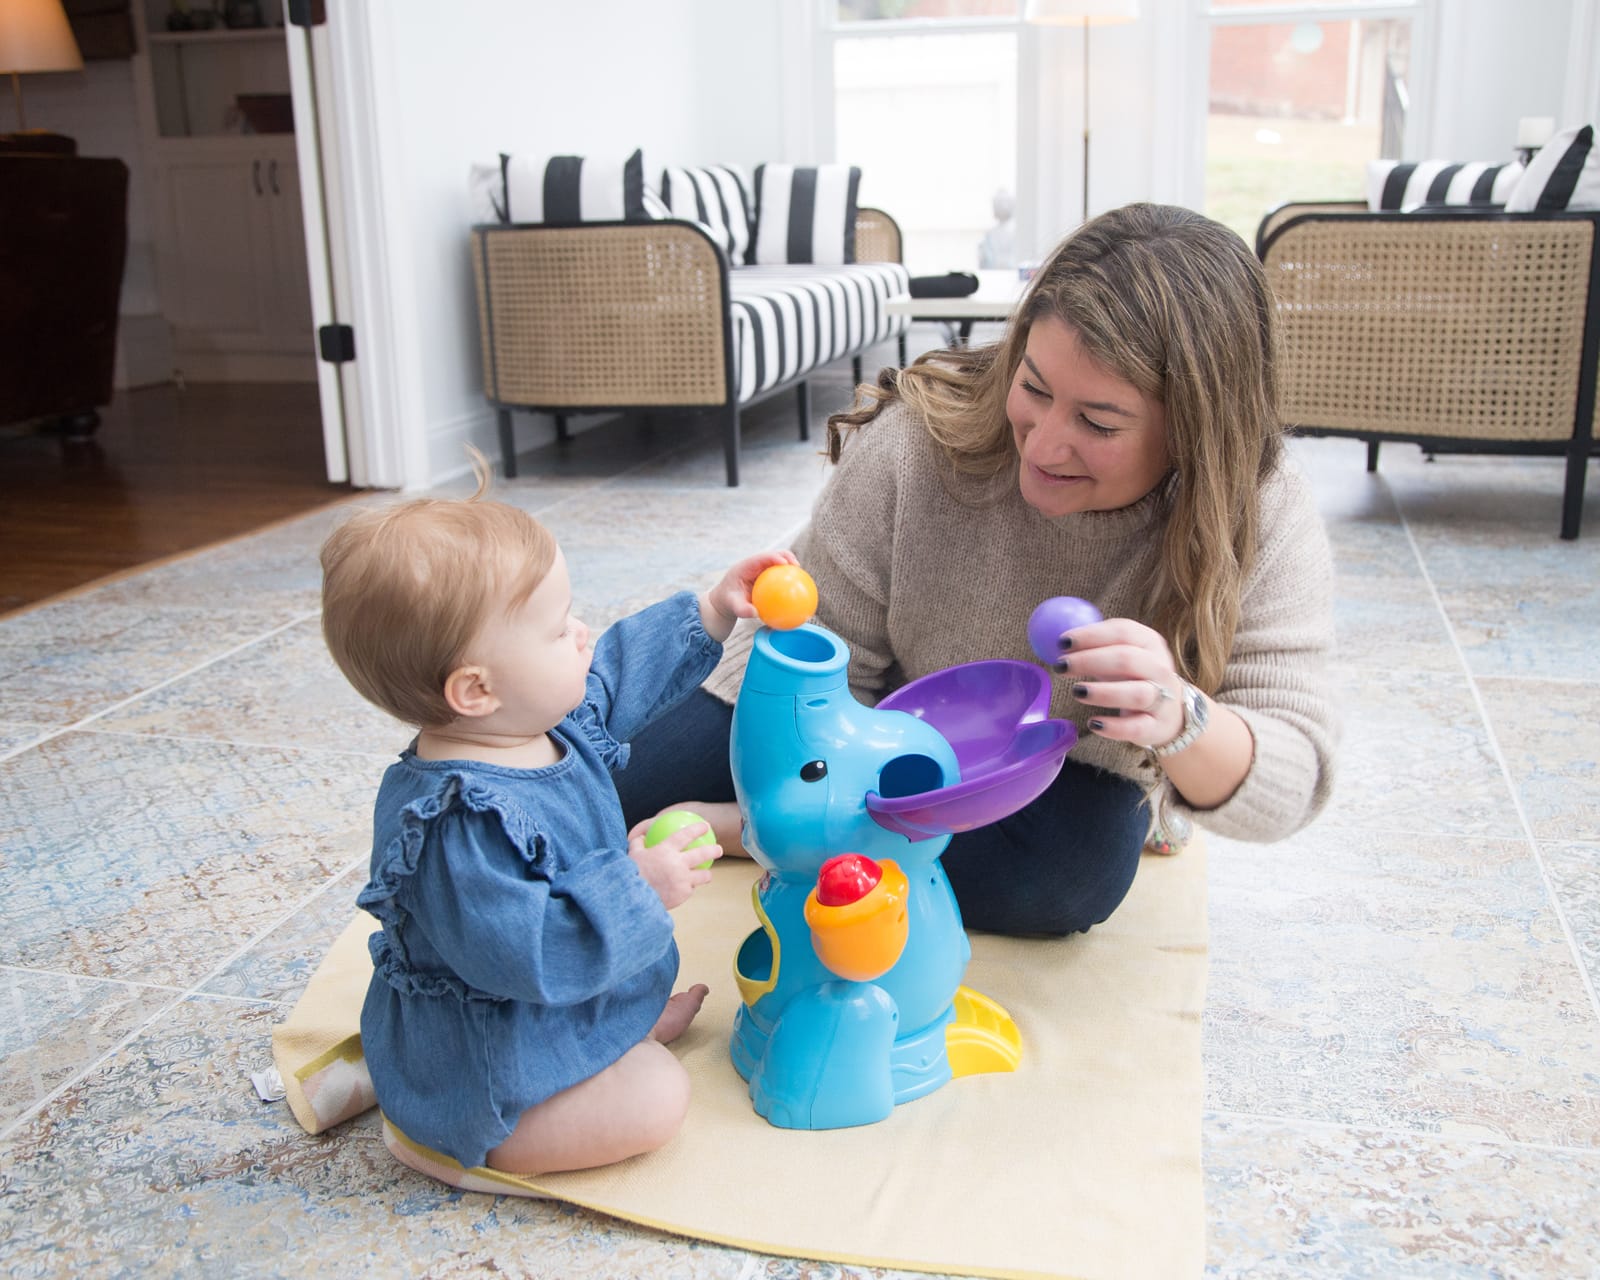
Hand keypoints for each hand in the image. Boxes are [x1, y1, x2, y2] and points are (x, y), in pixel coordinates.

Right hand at [627, 816, 721, 909]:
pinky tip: (686, 890)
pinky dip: (688, 889)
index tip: (705, 826)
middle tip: (719, 849)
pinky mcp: (683, 894)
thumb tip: (641, 836)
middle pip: (703, 854)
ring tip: (707, 875)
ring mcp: (682, 879)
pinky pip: (690, 890)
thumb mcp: (632, 854)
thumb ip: (638, 843)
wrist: (631, 899)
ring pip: (703, 876)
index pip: (686, 835)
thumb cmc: (629, 874)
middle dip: (714, 850)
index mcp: (666, 850)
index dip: (697, 829)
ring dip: (706, 875)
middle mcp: (678, 863)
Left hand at [698, 549, 797, 642]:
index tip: (785, 563)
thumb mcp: (732, 606)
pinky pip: (779, 577)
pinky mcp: (766, 577)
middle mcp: (755, 565)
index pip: (761, 558)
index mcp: (745, 566)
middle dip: (787, 557)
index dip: (774, 557)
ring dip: (791, 567)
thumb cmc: (729, 602)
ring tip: (803, 576)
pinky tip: (799, 590)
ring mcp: (761, 570)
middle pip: (773, 555)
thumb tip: (755, 613)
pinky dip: (789, 580)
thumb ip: (742, 609)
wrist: (726, 601)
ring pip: (779, 564)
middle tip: (797, 566)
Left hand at [1053, 617, 1186, 750]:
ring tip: (1078, 691)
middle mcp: (1160, 668)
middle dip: (1090, 660)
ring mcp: (1163, 699)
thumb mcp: (1121, 656)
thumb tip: (1058, 641)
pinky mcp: (1157, 727)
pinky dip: (1115, 727)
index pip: (1123, 632)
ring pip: (1136, 693)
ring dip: (1104, 692)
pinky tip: (1094, 724)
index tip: (1062, 642)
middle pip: (1127, 659)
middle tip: (1061, 666)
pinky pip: (1137, 728)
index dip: (1091, 635)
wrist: (1168, 715)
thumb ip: (1094, 646)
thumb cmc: (1134, 678)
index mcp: (1150, 643)